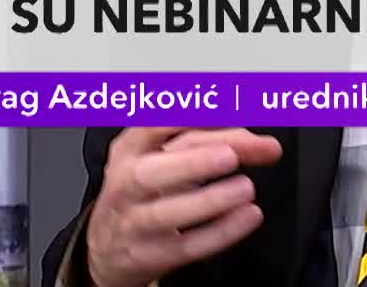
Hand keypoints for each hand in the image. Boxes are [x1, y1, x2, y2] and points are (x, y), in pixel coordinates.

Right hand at [84, 127, 282, 286]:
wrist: (109, 248)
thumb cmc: (146, 191)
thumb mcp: (164, 156)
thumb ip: (209, 141)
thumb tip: (258, 143)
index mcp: (130, 149)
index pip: (151, 127)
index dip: (187, 118)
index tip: (226, 112)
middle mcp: (125, 184)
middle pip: (150, 173)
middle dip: (192, 162)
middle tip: (231, 156)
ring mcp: (132, 223)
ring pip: (164, 213)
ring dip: (209, 199)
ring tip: (246, 188)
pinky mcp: (148, 255)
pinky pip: (185, 246)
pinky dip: (220, 232)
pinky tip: (248, 215)